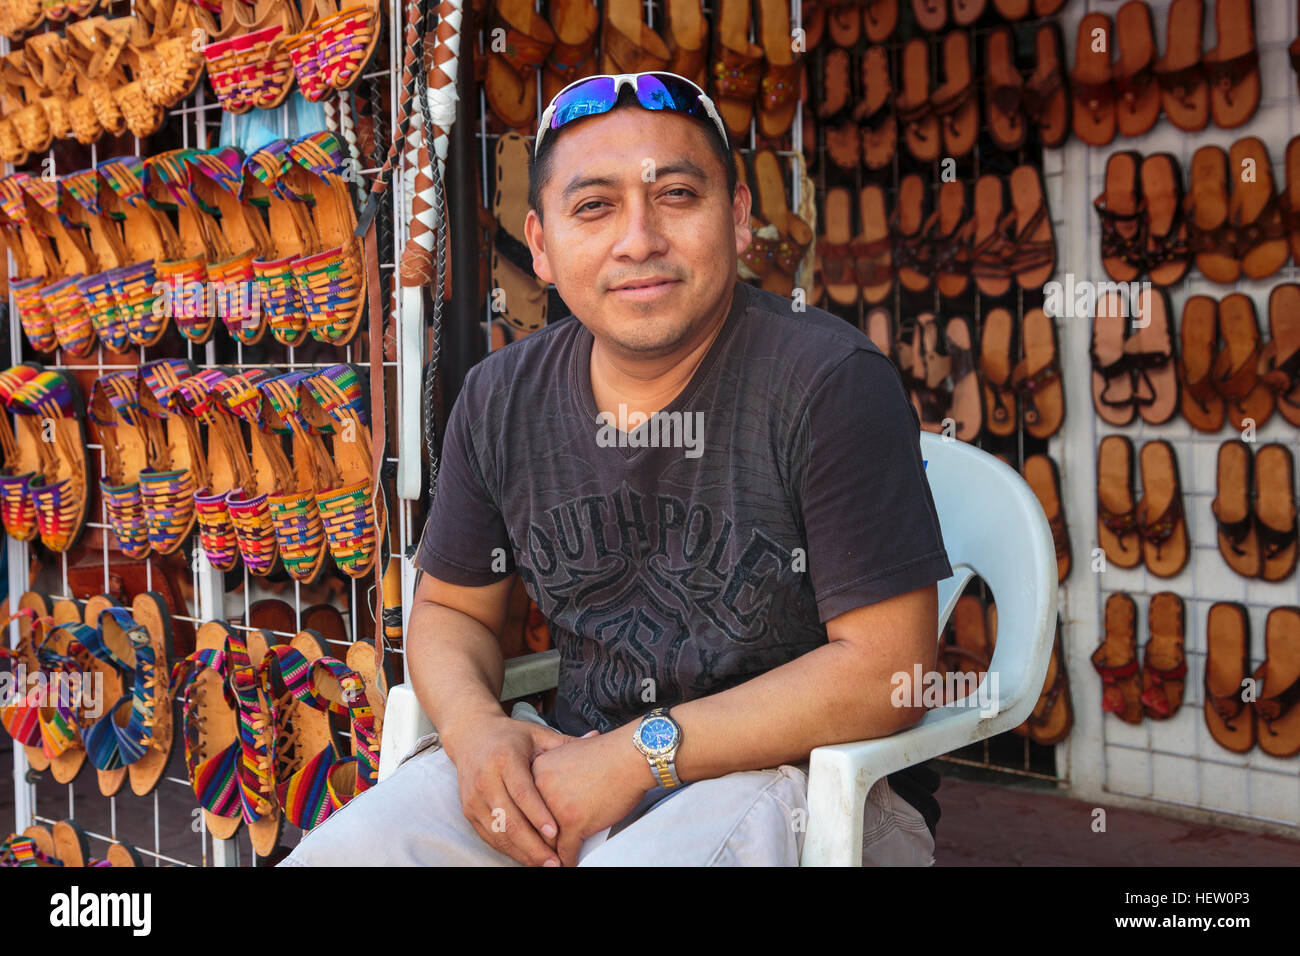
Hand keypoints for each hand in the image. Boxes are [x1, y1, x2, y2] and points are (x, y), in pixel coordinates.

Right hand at [446, 714, 575, 866]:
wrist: (471, 736)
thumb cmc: (510, 737)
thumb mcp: (537, 734)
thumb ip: (565, 742)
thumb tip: (596, 735)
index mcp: (504, 758)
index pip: (522, 792)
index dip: (538, 814)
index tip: (556, 833)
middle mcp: (485, 779)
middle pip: (508, 819)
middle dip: (533, 845)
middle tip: (555, 861)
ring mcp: (474, 797)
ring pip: (497, 832)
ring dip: (522, 852)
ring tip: (545, 864)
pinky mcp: (468, 810)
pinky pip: (489, 836)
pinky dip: (508, 850)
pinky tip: (527, 857)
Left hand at [531, 727, 652, 865]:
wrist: (629, 757)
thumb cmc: (608, 755)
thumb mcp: (569, 755)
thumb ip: (555, 774)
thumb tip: (552, 794)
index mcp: (537, 770)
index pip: (528, 803)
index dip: (534, 820)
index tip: (536, 829)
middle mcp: (541, 788)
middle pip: (534, 823)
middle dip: (542, 839)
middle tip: (544, 849)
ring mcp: (556, 806)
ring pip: (548, 840)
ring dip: (553, 853)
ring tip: (554, 860)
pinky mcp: (574, 822)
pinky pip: (566, 850)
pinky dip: (569, 859)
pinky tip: (570, 862)